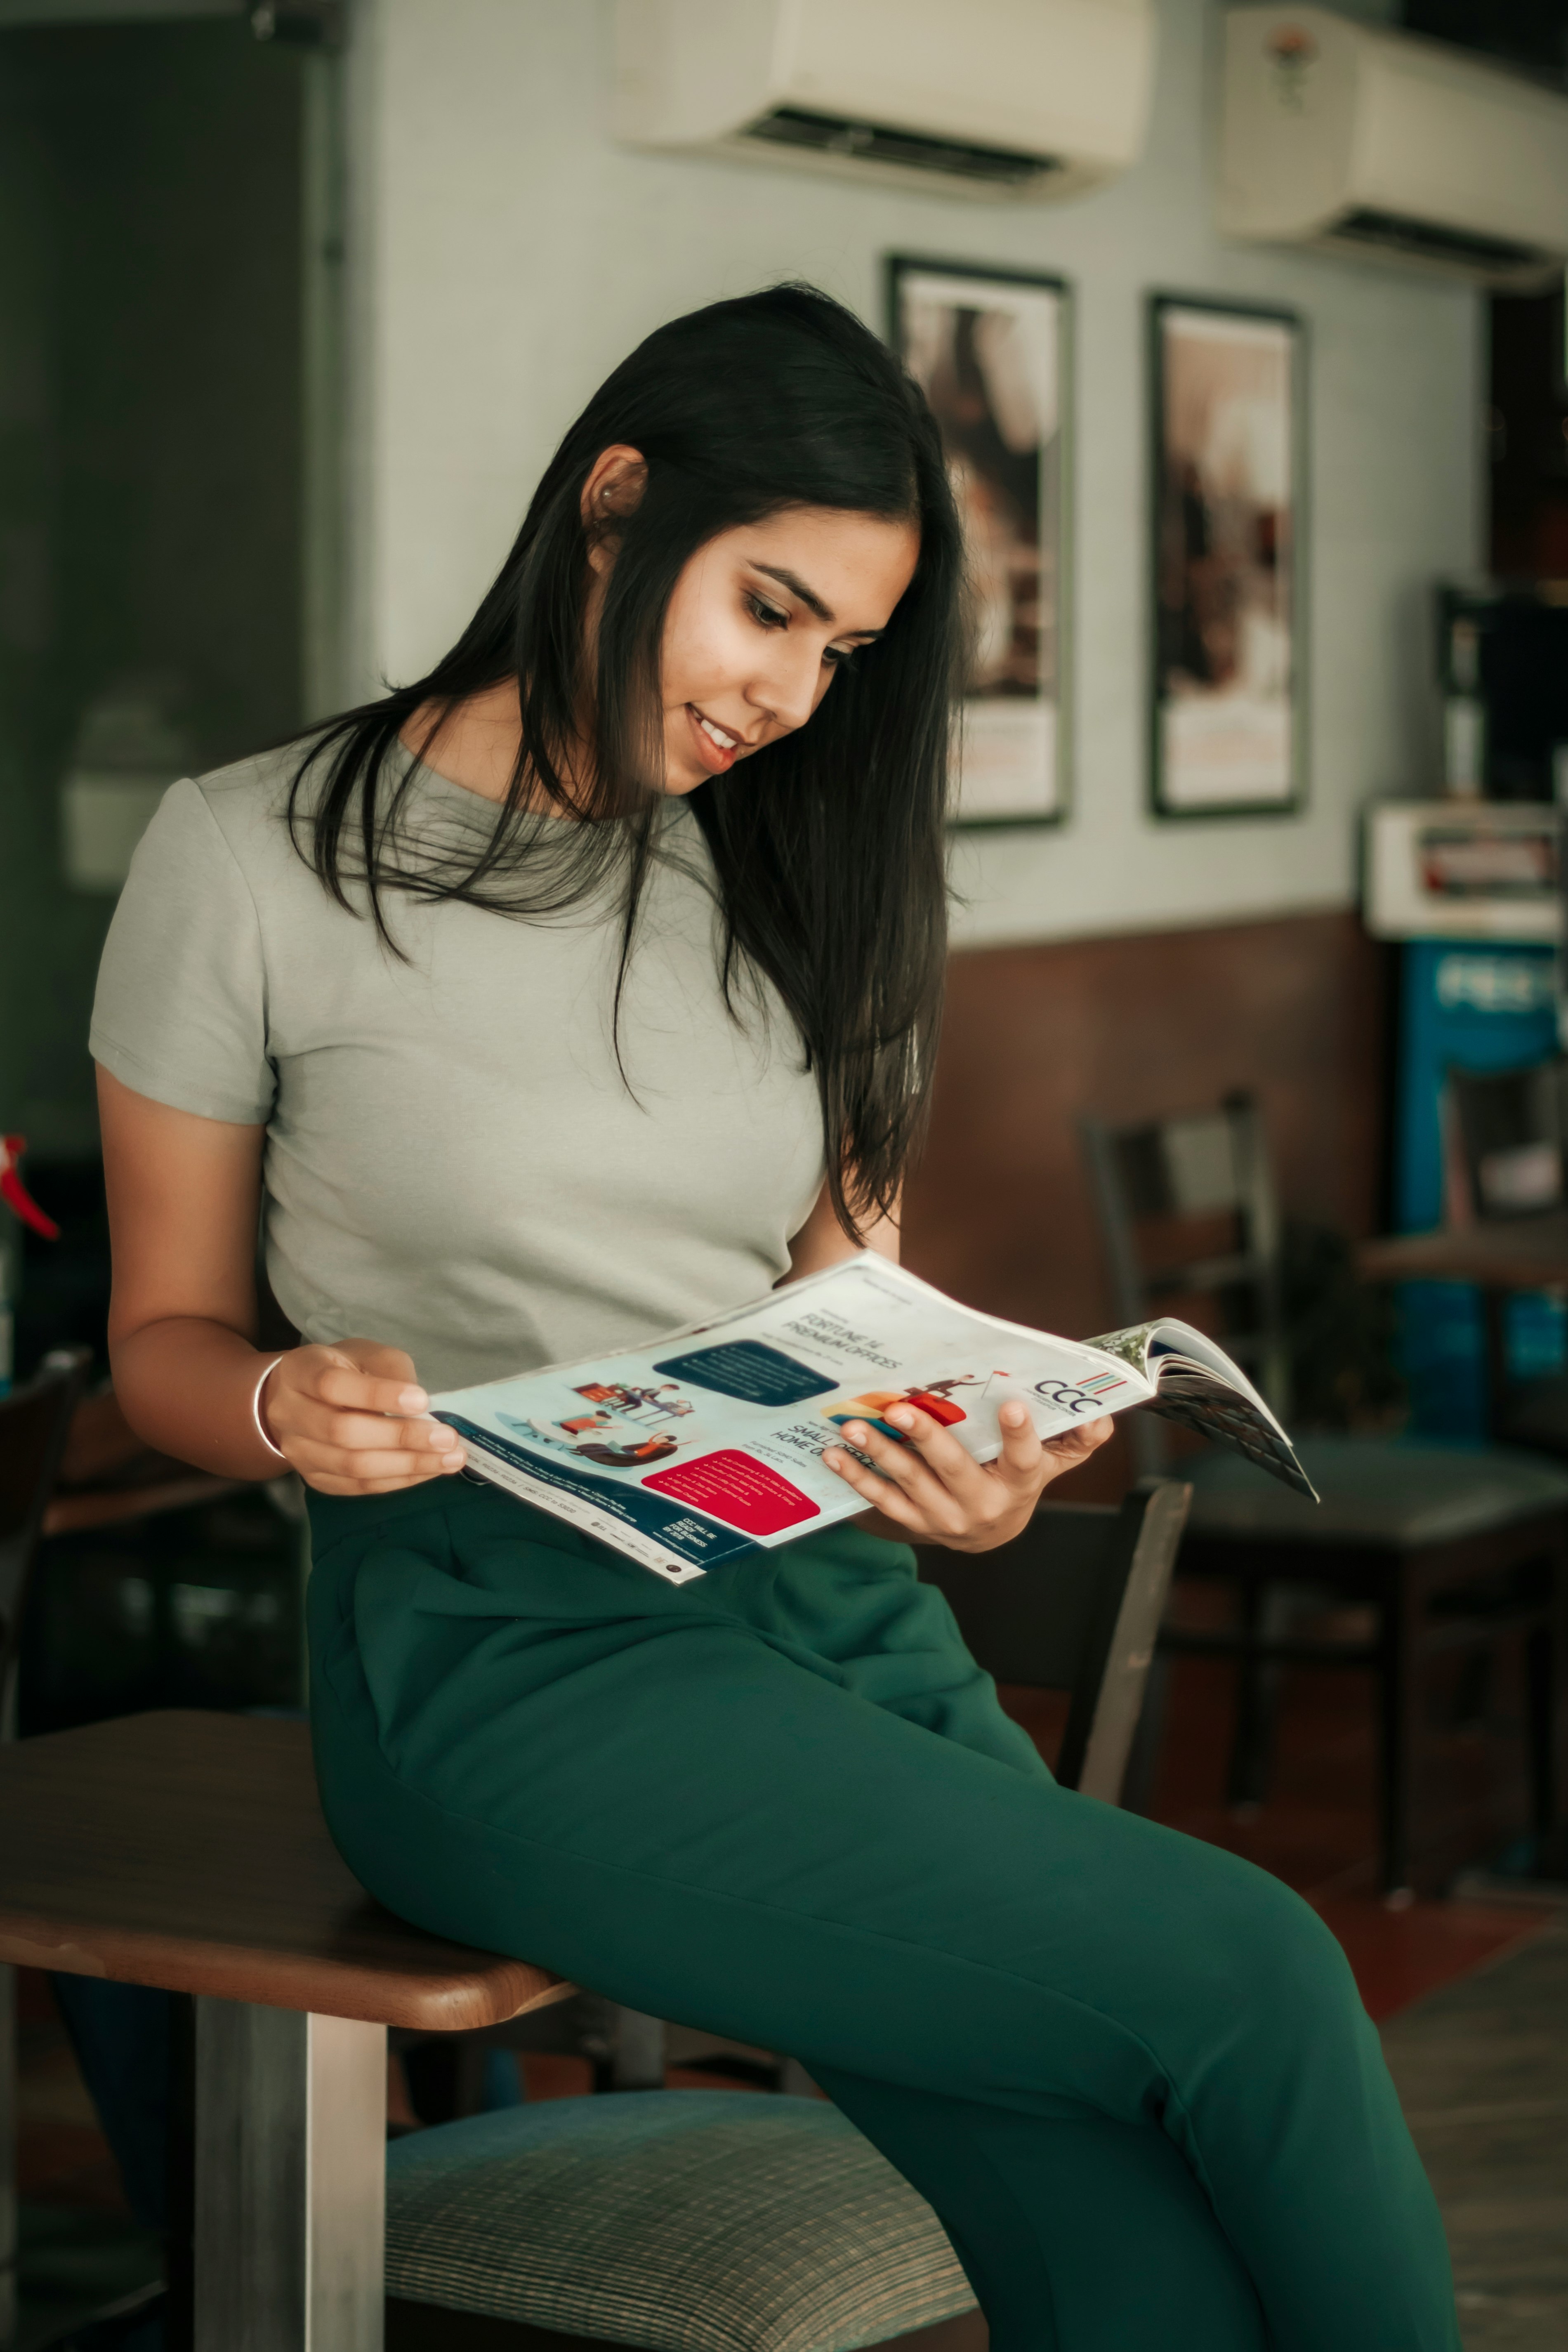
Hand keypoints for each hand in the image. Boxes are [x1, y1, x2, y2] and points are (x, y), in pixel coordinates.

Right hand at [259, 1339, 465, 1496]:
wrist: (301, 1398)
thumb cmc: (344, 1369)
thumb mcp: (368, 1354)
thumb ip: (392, 1371)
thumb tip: (419, 1408)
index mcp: (301, 1371)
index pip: (333, 1385)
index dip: (378, 1394)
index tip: (422, 1400)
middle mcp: (289, 1413)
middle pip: (342, 1432)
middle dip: (401, 1437)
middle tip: (447, 1438)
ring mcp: (298, 1451)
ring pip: (351, 1466)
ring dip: (406, 1465)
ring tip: (449, 1459)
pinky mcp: (313, 1477)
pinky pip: (356, 1487)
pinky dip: (397, 1480)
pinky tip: (428, 1471)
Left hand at [823, 1401, 1112, 1552]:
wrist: (991, 1533)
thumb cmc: (1019, 1480)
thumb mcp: (1053, 1462)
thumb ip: (1076, 1439)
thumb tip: (1102, 1415)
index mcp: (1021, 1482)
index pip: (1025, 1458)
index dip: (1018, 1434)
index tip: (1008, 1405)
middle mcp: (983, 1504)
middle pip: (954, 1468)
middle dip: (926, 1437)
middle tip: (899, 1408)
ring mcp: (945, 1519)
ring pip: (910, 1484)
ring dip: (879, 1454)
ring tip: (853, 1426)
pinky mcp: (916, 1524)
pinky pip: (883, 1501)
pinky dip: (858, 1477)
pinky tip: (834, 1454)